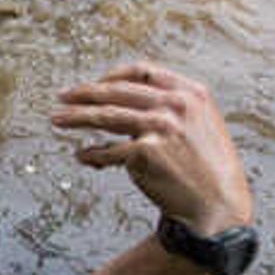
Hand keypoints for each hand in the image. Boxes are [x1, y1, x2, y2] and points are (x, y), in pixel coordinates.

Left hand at [50, 63, 254, 233]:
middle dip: (84, 93)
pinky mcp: (146, 153)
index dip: (112, 75)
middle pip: (117, 91)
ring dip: (76, 117)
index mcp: (190, 92)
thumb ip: (169, 107)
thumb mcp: (199, 124)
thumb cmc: (205, 168)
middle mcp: (176, 105)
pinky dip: (90, 154)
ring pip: (106, 116)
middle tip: (62, 96)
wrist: (218, 204)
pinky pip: (107, 151)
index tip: (94, 83)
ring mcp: (161, 127)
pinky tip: (81, 156)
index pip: (142, 70)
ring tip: (57, 119)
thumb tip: (121, 104)